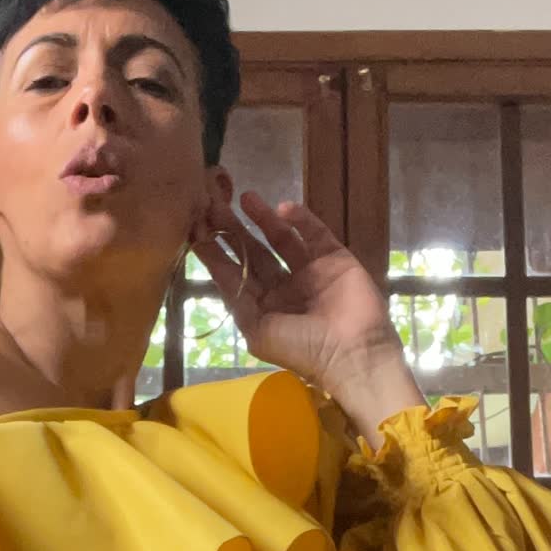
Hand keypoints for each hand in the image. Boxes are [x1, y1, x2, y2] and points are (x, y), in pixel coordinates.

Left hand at [191, 190, 404, 393]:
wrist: (353, 353)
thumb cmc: (302, 350)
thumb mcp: (259, 332)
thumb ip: (238, 301)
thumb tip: (219, 271)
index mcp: (263, 308)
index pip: (235, 275)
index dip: (217, 253)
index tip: (197, 228)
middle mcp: (283, 288)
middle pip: (254, 252)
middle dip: (235, 230)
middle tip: (214, 204)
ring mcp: (308, 271)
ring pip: (281, 238)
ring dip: (263, 218)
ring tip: (245, 197)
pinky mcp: (333, 257)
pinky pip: (313, 233)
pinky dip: (299, 219)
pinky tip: (282, 208)